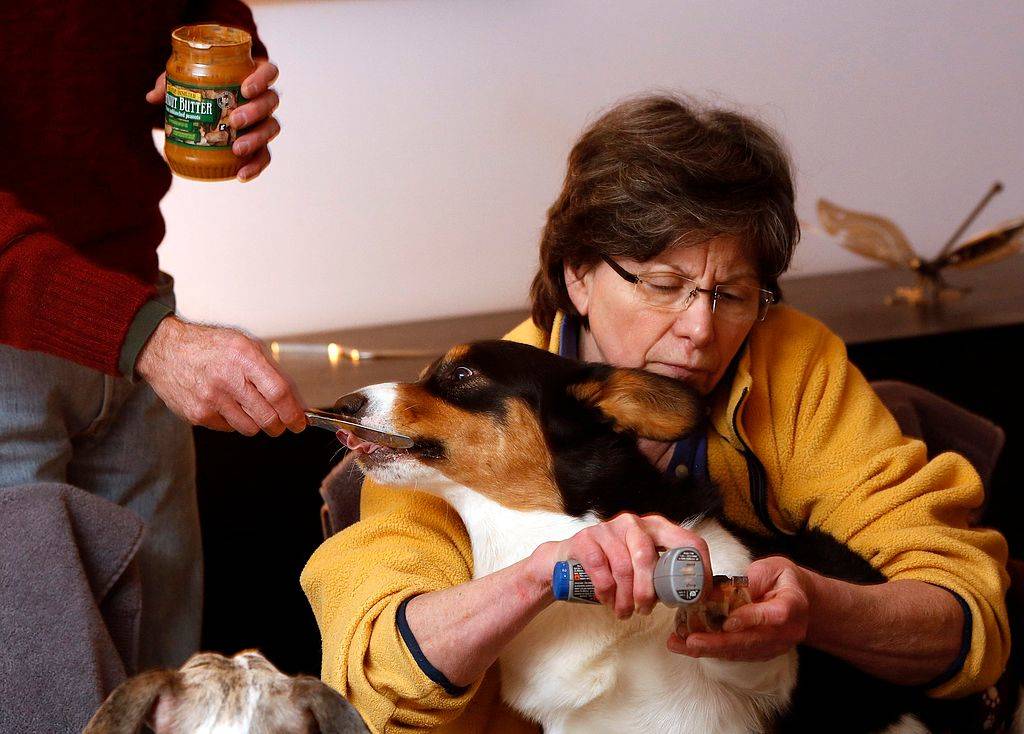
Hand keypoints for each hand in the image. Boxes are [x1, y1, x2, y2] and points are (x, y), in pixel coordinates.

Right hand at [136, 316, 305, 435]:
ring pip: (250, 427)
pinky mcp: (198, 414)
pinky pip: (228, 428)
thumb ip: (270, 370)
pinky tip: (226, 404)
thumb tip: (294, 399)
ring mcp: (211, 399)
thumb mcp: (244, 344)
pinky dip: (233, 421)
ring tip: (249, 407)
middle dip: (279, 424)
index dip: (293, 412)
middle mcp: (227, 379)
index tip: (300, 421)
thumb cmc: (208, 346)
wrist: (165, 350)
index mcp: (244, 357)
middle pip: (267, 416)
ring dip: (257, 423)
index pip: (278, 392)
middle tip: (281, 423)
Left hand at [146, 59, 280, 181]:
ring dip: (256, 139)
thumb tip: (153, 97)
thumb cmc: (202, 88)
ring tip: (237, 149)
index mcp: (251, 77)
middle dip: (255, 111)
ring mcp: (263, 122)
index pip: (269, 72)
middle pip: (271, 102)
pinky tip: (240, 175)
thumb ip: (172, 83)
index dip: (262, 79)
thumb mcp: (187, 80)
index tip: (244, 89)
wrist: (209, 109)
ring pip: (271, 128)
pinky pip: (264, 156)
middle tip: (234, 119)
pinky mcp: (260, 145)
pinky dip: (255, 167)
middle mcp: (263, 99)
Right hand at [527, 513, 711, 619]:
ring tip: (623, 612)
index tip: (698, 596)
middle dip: (647, 591)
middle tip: (644, 610)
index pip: (687, 541)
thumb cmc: (612, 565)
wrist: (567, 560)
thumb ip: (662, 574)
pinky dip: (606, 591)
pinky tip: (606, 600)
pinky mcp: (587, 539)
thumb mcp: (641, 564)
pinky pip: (600, 570)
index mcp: (656, 527)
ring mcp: (609, 528)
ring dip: (624, 598)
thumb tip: (691, 598)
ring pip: (623, 568)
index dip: (698, 569)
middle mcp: (634, 523)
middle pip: (647, 557)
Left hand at [668, 555, 809, 661]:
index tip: (727, 622)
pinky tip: (688, 646)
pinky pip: (737, 654)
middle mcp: (788, 631)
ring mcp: (776, 646)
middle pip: (752, 641)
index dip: (751, 619)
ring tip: (680, 644)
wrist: (798, 598)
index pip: (775, 615)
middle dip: (718, 643)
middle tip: (691, 640)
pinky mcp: (763, 652)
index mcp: (794, 604)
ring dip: (709, 650)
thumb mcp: (770, 568)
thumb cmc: (781, 578)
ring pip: (741, 651)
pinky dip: (712, 651)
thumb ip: (751, 579)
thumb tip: (724, 592)